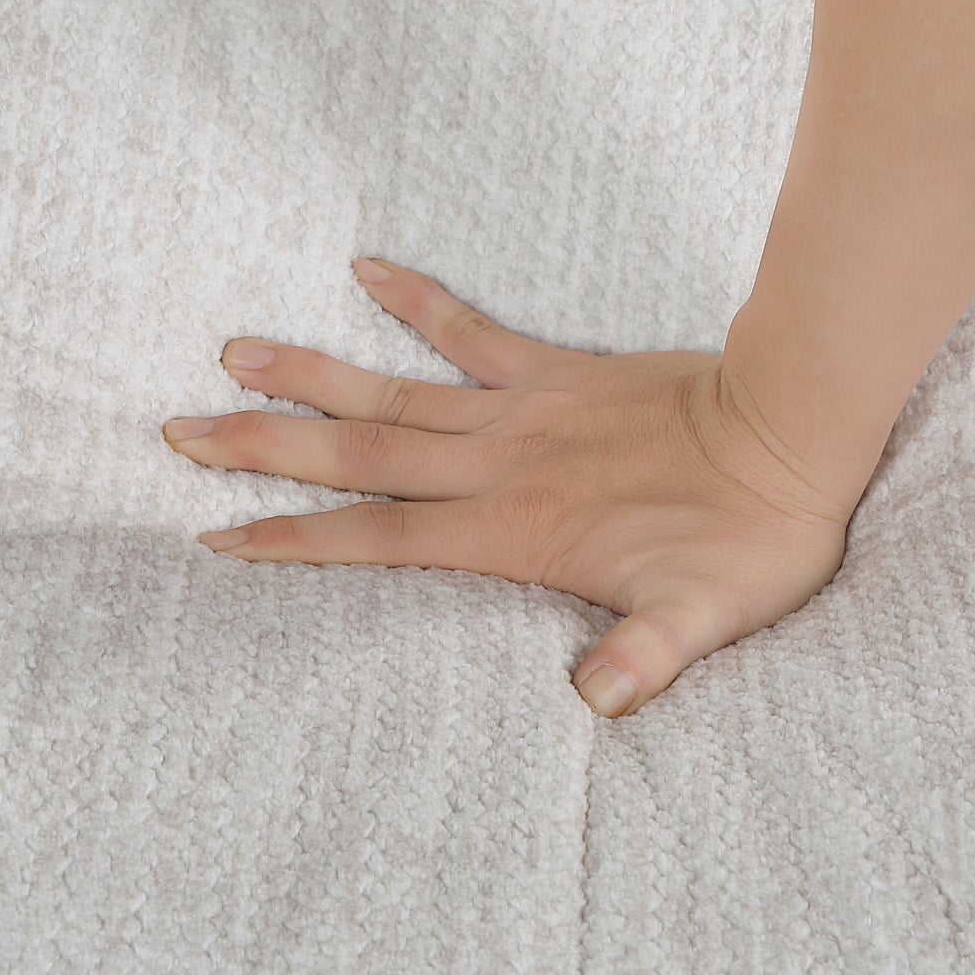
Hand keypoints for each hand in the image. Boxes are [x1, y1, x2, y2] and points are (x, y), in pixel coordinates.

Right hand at [162, 258, 872, 715]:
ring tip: (234, 349)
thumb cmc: (752, 536)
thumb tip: (594, 706)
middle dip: (267, 449)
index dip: (299, 540)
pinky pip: (474, 328)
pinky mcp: (559, 370)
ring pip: (395, 392)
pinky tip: (367, 269)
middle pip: (361, 457)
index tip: (221, 533)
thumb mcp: (705, 619)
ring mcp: (525, 410)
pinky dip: (420, 300)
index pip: (383, 539)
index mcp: (515, 531)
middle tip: (180, 430)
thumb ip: (646, 657)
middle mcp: (501, 466)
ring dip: (312, 374)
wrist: (795, 429)